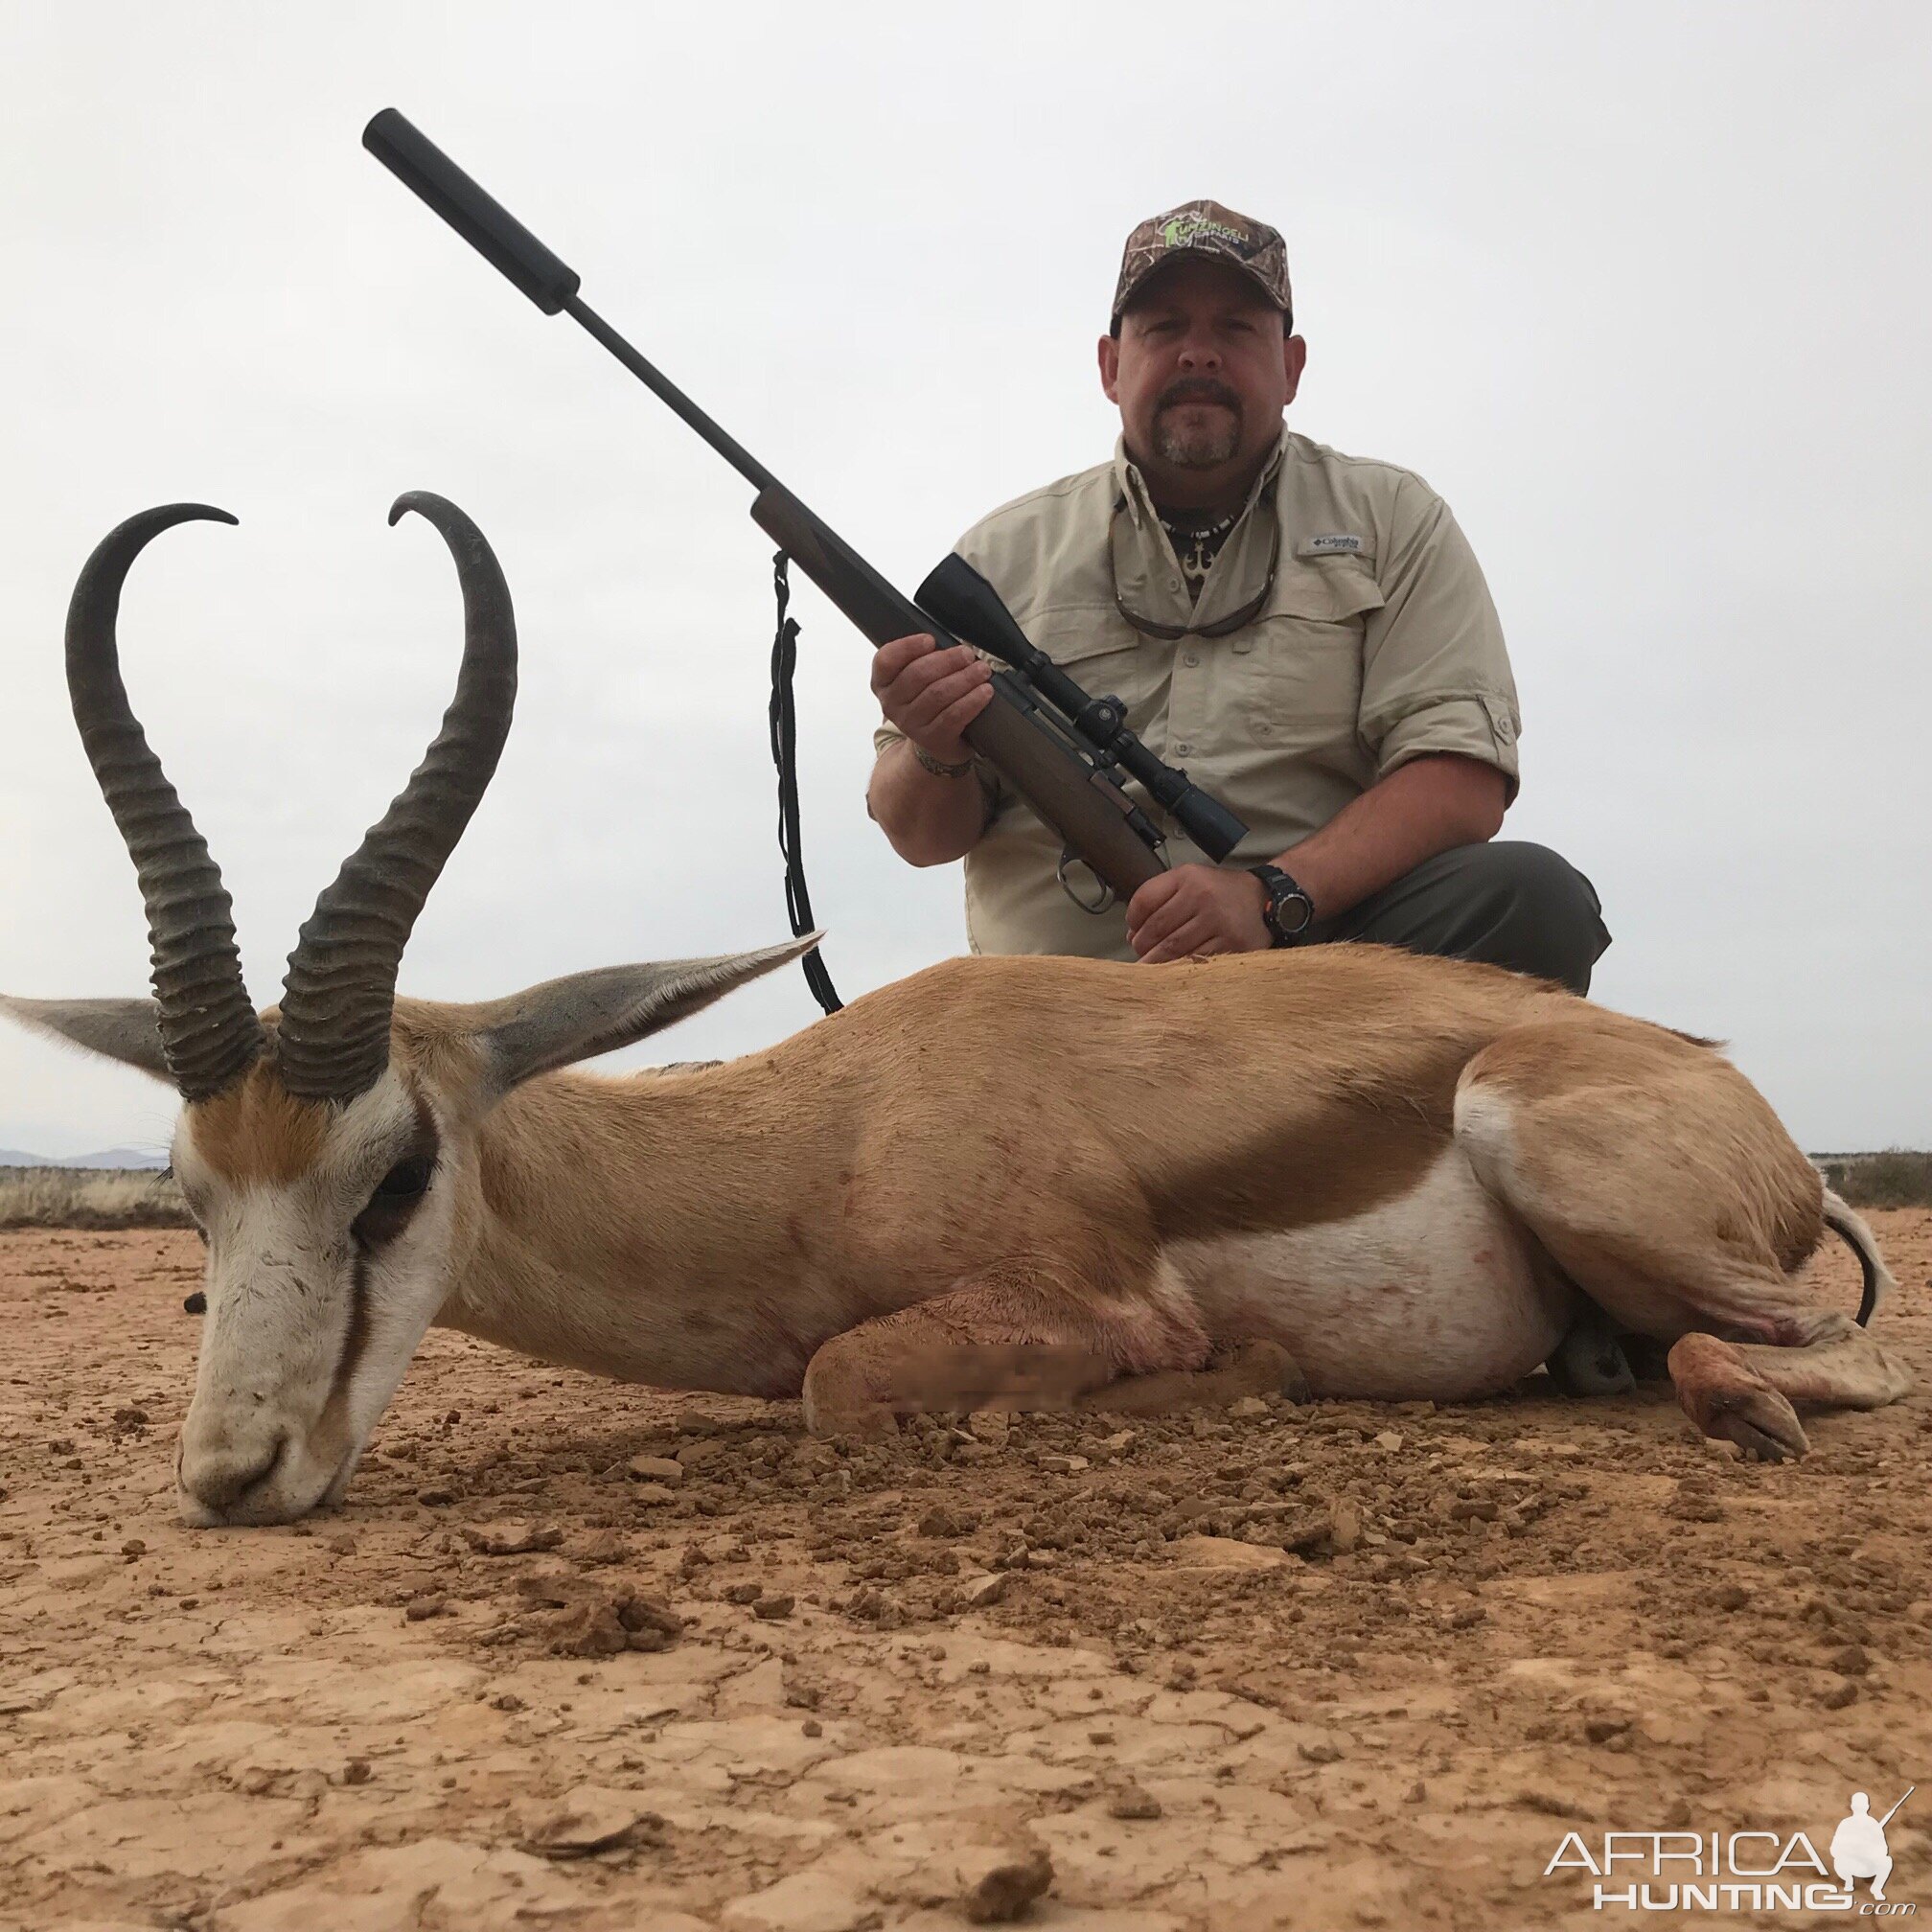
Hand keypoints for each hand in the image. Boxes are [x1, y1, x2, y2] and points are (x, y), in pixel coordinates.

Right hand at [871, 633, 993, 762]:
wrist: (935, 741)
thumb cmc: (927, 699)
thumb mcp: (916, 679)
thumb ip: (923, 658)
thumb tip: (951, 644)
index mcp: (883, 682)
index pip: (886, 660)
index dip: (908, 647)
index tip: (930, 640)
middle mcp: (891, 703)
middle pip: (918, 675)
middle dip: (947, 660)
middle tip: (967, 654)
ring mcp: (910, 723)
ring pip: (938, 694)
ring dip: (964, 678)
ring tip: (982, 671)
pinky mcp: (931, 738)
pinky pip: (953, 715)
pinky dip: (972, 700)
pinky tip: (984, 691)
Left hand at [1125, 864, 1271, 962]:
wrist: (1265, 900)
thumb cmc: (1222, 894)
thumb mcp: (1191, 880)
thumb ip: (1160, 899)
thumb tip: (1132, 933)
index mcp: (1188, 877)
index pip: (1145, 900)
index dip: (1132, 921)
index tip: (1132, 932)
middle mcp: (1202, 895)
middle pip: (1156, 928)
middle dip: (1142, 946)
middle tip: (1141, 954)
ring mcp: (1218, 920)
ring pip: (1172, 948)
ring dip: (1156, 962)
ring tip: (1151, 967)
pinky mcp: (1232, 943)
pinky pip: (1195, 961)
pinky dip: (1179, 969)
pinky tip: (1174, 971)